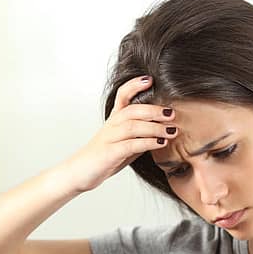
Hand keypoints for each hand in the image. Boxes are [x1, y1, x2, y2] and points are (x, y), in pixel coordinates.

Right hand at [60, 75, 177, 192]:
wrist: (80, 173)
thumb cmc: (104, 157)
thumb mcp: (124, 142)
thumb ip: (140, 135)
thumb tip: (164, 131)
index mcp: (114, 119)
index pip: (122, 95)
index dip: (134, 85)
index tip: (150, 79)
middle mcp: (111, 125)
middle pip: (132, 110)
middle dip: (154, 110)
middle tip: (172, 113)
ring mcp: (110, 139)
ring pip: (133, 126)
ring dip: (155, 127)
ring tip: (172, 131)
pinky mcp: (110, 153)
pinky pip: (131, 145)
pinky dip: (148, 143)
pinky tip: (161, 143)